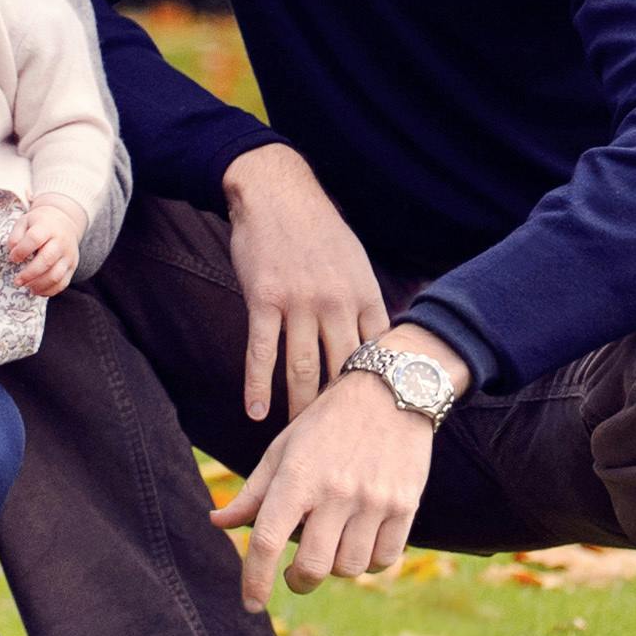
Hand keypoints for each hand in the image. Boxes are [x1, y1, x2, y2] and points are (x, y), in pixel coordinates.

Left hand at [6, 195, 85, 297]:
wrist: (65, 222)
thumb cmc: (40, 224)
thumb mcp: (25, 221)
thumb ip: (16, 235)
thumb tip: (12, 252)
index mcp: (47, 227)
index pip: (34, 238)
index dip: (21, 250)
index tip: (12, 258)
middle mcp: (60, 241)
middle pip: (46, 260)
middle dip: (29, 274)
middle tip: (17, 281)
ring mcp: (68, 255)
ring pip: (56, 275)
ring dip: (39, 285)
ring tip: (26, 286)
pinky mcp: (72, 267)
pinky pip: (62, 283)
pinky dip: (49, 291)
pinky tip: (37, 291)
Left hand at [209, 324, 464, 608]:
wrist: (390, 392)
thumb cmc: (326, 423)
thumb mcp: (283, 450)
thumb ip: (252, 493)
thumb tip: (217, 522)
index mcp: (297, 475)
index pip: (267, 539)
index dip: (254, 578)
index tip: (251, 603)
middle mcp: (336, 490)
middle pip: (313, 567)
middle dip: (298, 581)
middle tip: (295, 574)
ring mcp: (374, 500)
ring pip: (349, 568)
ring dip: (336, 568)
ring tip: (332, 544)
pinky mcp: (405, 505)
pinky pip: (384, 559)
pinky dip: (369, 562)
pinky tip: (360, 542)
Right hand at [222, 145, 386, 421]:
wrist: (276, 192)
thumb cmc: (317, 230)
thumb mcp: (355, 261)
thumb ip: (365, 303)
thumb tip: (379, 344)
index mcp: (364, 294)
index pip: (377, 355)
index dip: (377, 390)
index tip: (376, 421)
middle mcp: (336, 302)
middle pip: (342, 370)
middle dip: (340, 410)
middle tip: (338, 443)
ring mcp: (300, 301)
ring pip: (303, 368)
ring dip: (300, 408)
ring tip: (298, 439)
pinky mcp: (264, 299)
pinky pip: (261, 351)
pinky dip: (257, 385)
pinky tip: (255, 411)